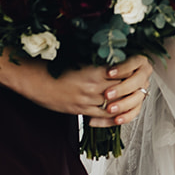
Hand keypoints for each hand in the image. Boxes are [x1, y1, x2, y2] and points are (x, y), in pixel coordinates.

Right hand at [9, 54, 152, 122]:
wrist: (33, 79)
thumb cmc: (54, 65)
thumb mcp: (78, 58)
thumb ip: (97, 62)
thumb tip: (114, 60)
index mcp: (94, 70)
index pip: (122, 72)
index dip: (132, 71)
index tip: (138, 68)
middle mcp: (93, 86)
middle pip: (122, 89)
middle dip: (132, 87)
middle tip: (141, 83)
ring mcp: (87, 100)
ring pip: (115, 104)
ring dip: (125, 102)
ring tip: (132, 97)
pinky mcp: (80, 110)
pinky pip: (102, 115)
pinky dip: (112, 115)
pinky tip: (117, 112)